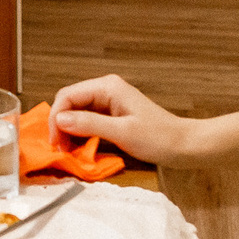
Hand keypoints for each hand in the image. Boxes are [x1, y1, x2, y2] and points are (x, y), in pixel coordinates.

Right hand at [52, 74, 194, 166]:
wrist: (184, 145)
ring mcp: (109, 101)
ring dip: (69, 130)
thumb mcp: (122, 132)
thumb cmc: (158, 138)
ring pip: (76, 112)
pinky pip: (87, 120)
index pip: (68, 95)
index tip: (54, 141)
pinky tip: (79, 147)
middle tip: (59, 149)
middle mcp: (106, 90)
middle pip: (70, 102)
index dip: (56, 117)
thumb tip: (60, 120)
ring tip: (67, 150)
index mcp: (107, 87)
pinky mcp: (112, 114)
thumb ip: (90, 124)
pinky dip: (80, 133)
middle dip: (60, 124)